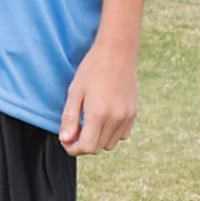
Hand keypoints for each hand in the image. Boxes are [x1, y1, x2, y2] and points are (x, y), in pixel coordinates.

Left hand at [59, 38, 138, 154]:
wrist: (117, 52)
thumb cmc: (92, 68)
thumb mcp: (75, 91)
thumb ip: (70, 118)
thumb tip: (65, 140)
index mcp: (98, 114)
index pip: (87, 147)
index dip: (73, 148)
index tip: (65, 141)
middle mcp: (116, 119)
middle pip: (98, 148)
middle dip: (83, 144)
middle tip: (74, 130)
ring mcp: (127, 117)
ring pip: (111, 144)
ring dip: (98, 139)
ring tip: (88, 123)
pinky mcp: (134, 113)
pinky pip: (122, 134)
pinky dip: (111, 133)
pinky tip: (103, 118)